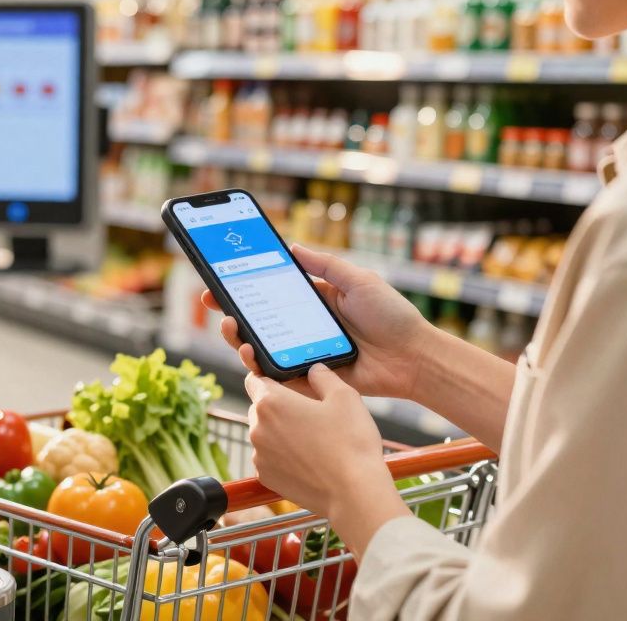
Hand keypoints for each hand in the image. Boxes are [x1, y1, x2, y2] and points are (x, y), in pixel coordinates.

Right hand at [203, 244, 433, 399]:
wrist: (413, 357)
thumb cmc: (392, 316)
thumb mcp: (358, 280)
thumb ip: (325, 265)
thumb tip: (291, 247)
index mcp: (314, 302)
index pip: (270, 292)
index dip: (243, 286)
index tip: (219, 278)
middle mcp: (304, 328)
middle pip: (258, 321)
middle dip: (230, 311)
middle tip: (213, 302)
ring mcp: (304, 354)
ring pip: (261, 348)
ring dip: (238, 337)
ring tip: (231, 326)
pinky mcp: (309, 379)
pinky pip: (277, 375)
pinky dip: (259, 366)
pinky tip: (249, 352)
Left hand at [245, 365, 404, 536]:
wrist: (354, 493)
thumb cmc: (351, 442)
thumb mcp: (345, 396)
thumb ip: (323, 376)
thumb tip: (314, 369)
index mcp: (271, 402)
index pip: (255, 379)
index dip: (270, 378)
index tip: (286, 383)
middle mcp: (257, 428)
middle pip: (260, 407)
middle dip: (279, 407)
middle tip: (309, 413)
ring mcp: (259, 455)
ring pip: (265, 434)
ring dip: (281, 432)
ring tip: (314, 440)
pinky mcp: (265, 477)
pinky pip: (269, 457)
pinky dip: (283, 455)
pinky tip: (309, 460)